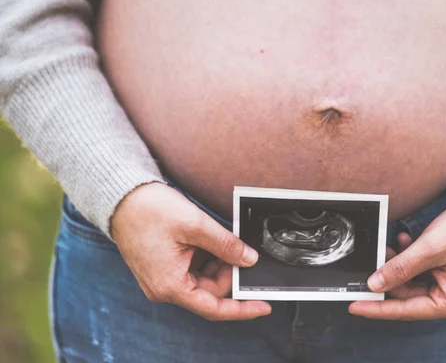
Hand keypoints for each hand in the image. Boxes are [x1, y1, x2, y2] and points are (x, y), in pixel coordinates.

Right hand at [111, 182, 270, 320]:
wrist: (122, 197)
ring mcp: (163, 278)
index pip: (213, 307)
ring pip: (203, 279)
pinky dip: (206, 257)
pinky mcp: (164, 267)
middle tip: (240, 250)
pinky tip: (209, 240)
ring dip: (217, 262)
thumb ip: (226, 245)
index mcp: (170, 285)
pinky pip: (193, 269)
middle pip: (210, 291)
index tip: (264, 305)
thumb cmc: (150, 211)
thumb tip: (249, 259)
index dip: (242, 308)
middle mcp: (164, 288)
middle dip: (228, 272)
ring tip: (218, 239)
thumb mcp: (196, 226)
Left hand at [349, 191, 445, 319]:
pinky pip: (420, 272)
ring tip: (389, 246)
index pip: (406, 310)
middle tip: (371, 261)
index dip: (377, 308)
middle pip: (407, 296)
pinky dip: (409, 258)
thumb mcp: (431, 247)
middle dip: (388, 277)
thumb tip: (374, 284)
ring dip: (398, 265)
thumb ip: (400, 268)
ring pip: (411, 282)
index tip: (354, 305)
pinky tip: (405, 241)